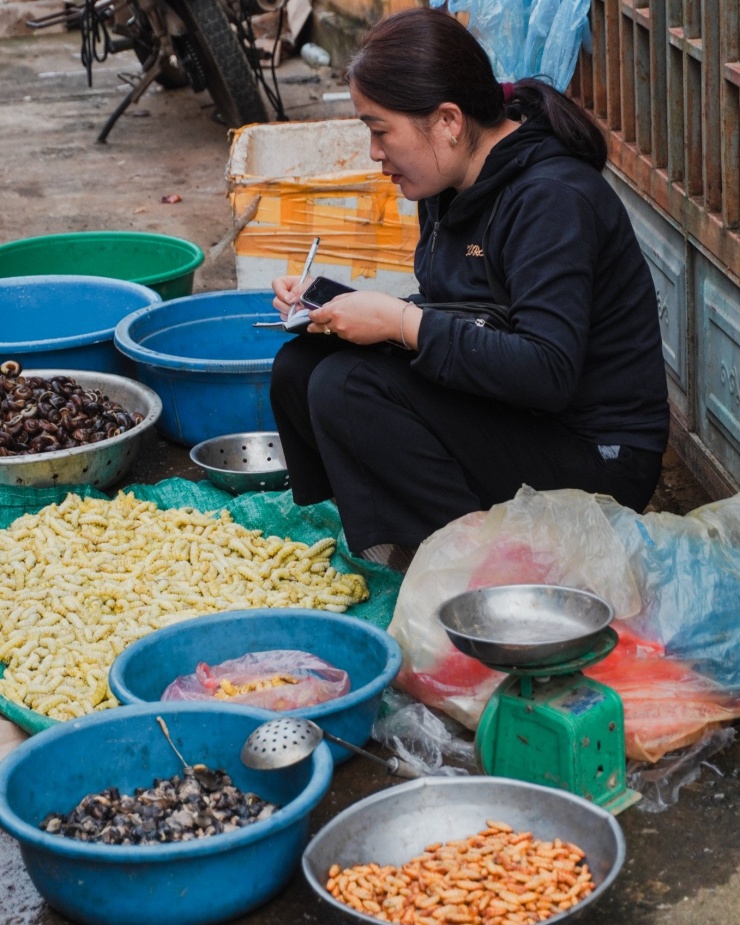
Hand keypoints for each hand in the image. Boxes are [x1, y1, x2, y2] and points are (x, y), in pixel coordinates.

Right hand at [271, 275, 312, 319]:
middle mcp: (284, 294)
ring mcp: (286, 305)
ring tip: (302, 311)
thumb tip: (288, 299)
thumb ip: (299, 291)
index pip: (276, 284)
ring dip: (291, 314)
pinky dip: (293, 318)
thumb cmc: (315, 287)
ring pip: (281, 312)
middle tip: (298, 308)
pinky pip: (287, 318)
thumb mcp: (308, 285)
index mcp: (286, 283)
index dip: (280, 292)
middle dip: (286, 307)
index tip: (289, 299)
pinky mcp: (290, 314)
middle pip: (276, 302)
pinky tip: (301, 315)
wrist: (323, 297)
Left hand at [306, 291, 420, 347]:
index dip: (312, 315)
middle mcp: (338, 325)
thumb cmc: (376, 303)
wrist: (391, 318)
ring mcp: (346, 335)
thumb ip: (338, 301)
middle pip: (322, 327)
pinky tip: (358, 325)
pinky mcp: (354, 341)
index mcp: (336, 311)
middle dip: (316, 326)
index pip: (316, 316)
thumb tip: (329, 305)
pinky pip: (347, 336)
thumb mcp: (354, 295)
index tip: (311, 315)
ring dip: (337, 327)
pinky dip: (349, 331)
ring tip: (350, 319)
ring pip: (336, 331)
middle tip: (311, 327)